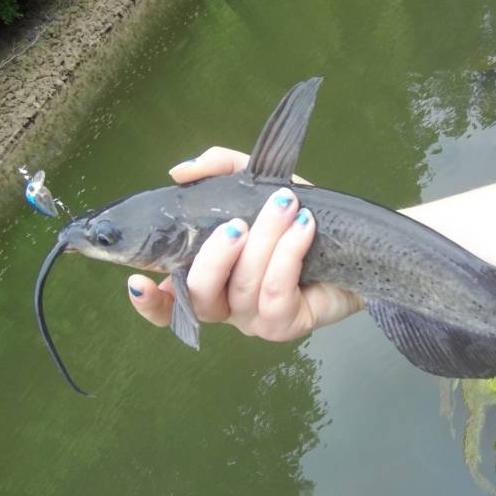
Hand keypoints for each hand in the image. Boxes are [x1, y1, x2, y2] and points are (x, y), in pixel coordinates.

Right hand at [126, 146, 363, 341]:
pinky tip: (303, 227)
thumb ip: (220, 170)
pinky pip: (275, 294)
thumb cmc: (299, 216)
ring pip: (242, 288)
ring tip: (286, 205)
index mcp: (212, 277)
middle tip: (238, 223)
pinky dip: (287, 255)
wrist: (357, 243)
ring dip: (264, 241)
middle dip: (214, 256)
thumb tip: (181, 170)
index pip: (170, 302)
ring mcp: (254, 319)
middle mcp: (227, 304)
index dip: (149, 301)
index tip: (137, 281)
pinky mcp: (285, 325)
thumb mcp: (259, 183)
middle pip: (198, 295)